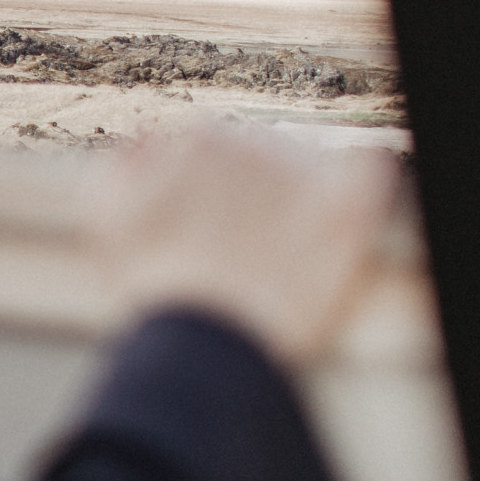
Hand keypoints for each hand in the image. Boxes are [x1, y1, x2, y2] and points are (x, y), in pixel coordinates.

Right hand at [90, 127, 399, 367]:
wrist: (208, 342)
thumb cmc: (155, 291)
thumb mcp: (111, 223)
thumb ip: (123, 171)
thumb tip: (146, 137)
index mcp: (197, 139)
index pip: (206, 145)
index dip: (201, 188)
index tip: (199, 228)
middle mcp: (251, 142)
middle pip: (258, 154)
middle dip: (249, 191)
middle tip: (239, 249)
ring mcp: (302, 171)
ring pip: (309, 162)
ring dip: (296, 196)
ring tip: (280, 252)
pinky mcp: (347, 205)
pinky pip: (369, 170)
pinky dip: (358, 183)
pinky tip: (338, 219)